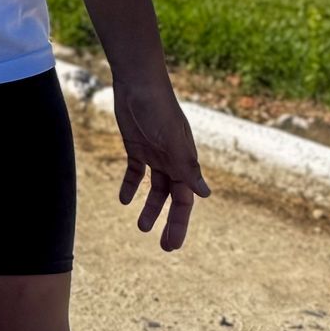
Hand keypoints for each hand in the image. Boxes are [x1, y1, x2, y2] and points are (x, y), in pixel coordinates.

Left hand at [111, 69, 209, 250]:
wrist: (138, 83)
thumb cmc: (159, 110)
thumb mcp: (172, 143)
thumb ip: (187, 168)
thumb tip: (206, 195)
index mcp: (184, 162)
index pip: (184, 200)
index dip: (180, 223)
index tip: (173, 245)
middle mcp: (172, 160)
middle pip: (172, 198)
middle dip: (169, 222)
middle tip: (165, 247)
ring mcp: (154, 153)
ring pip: (155, 188)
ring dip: (150, 207)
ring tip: (141, 227)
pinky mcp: (136, 146)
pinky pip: (135, 172)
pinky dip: (130, 186)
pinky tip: (123, 200)